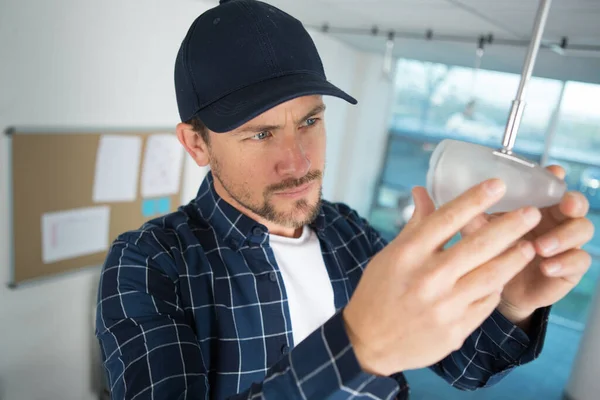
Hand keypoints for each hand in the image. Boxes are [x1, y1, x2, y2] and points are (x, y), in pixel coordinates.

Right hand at [343, 179, 541, 375]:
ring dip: (514, 258)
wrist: (369, 341)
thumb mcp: (391, 255)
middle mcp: (428, 277)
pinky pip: (486, 303)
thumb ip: (415, 225)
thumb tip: (424, 192)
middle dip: (510, 226)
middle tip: (532, 213)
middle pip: (478, 245)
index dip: (475, 199)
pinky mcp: (456, 329)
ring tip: (529, 246)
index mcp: (408, 254)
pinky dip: (497, 287)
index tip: (497, 185)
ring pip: (491, 276)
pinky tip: (503, 276)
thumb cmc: (378, 292)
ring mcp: (444, 306)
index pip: (447, 218)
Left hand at [461, 166, 594, 324]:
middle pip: (571, 202)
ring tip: (541, 245)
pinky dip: (565, 262)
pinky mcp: (567, 269)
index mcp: (529, 202)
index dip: (552, 176)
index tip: (552, 171)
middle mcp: (550, 218)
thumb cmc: (477, 254)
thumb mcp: (466, 231)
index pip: (547, 183)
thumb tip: (418, 191)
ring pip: (579, 230)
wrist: (490, 292)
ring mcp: (561, 242)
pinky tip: (547, 266)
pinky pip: (577, 262)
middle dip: (570, 201)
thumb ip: (451, 212)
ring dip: (564, 235)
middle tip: (564, 203)